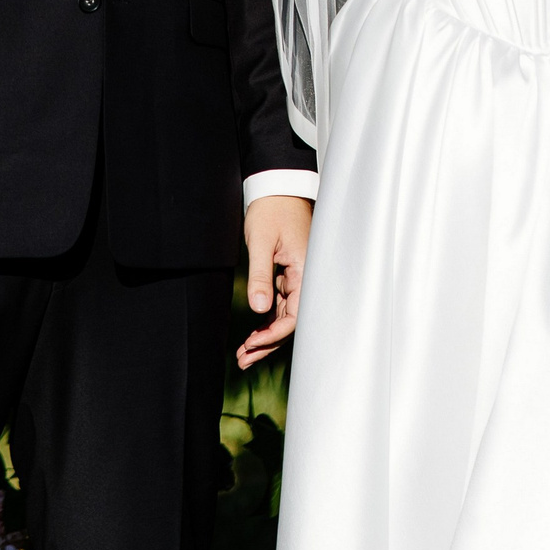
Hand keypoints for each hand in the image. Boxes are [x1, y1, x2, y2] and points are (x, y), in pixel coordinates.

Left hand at [236, 194, 311, 369]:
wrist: (276, 188)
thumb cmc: (271, 210)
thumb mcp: (262, 242)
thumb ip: (260, 276)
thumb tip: (258, 310)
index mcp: (306, 271)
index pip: (296, 315)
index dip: (275, 334)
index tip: (252, 344)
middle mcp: (306, 278)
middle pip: (291, 321)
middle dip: (268, 343)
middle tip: (243, 360)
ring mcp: (298, 278)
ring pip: (285, 316)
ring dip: (266, 336)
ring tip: (243, 355)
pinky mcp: (288, 275)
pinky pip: (281, 305)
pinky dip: (267, 321)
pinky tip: (252, 335)